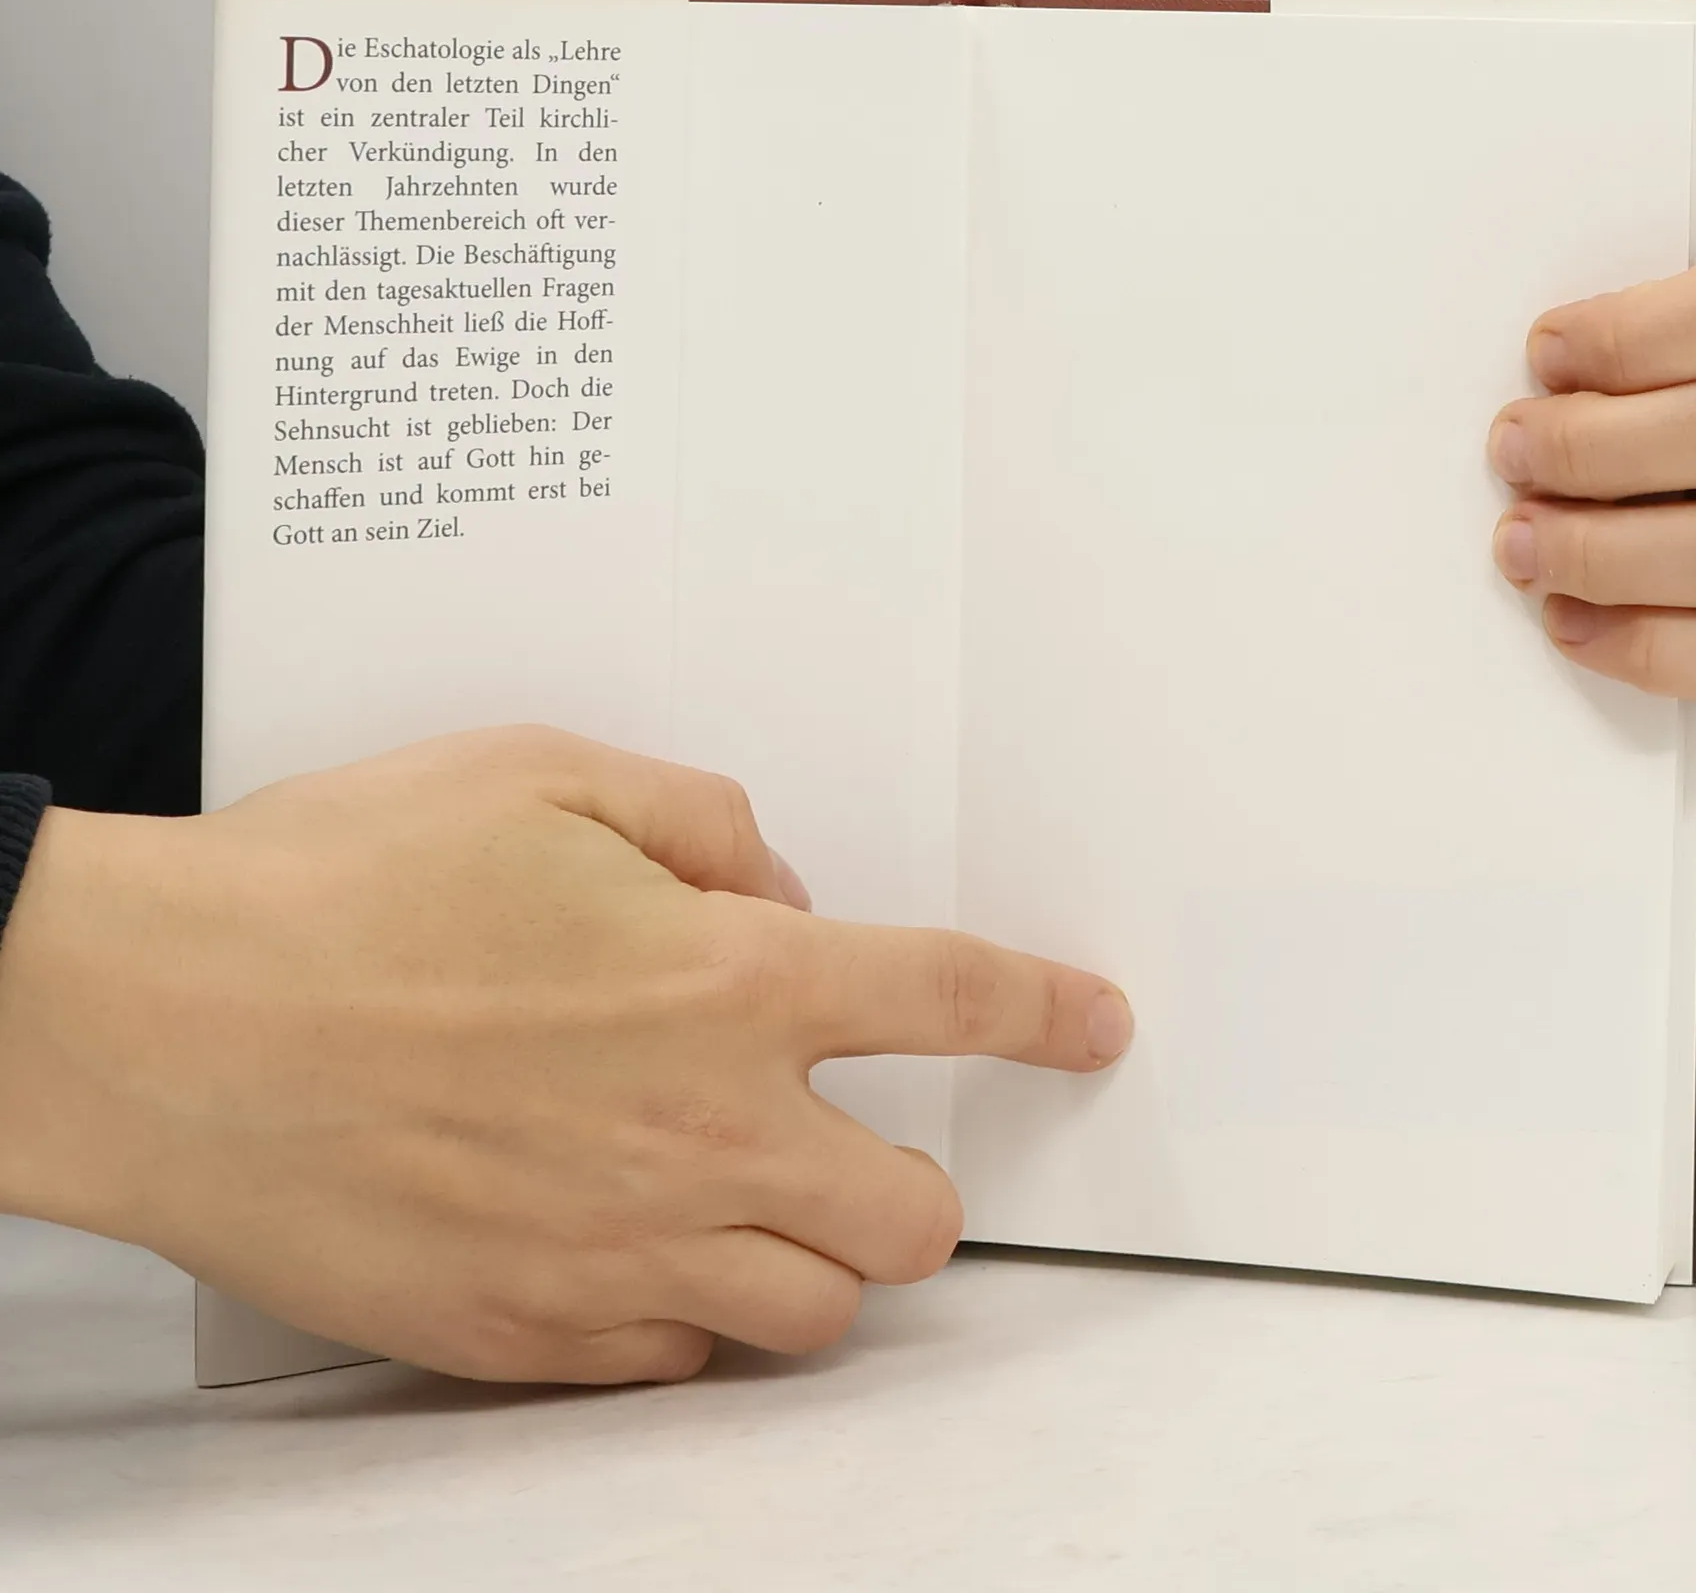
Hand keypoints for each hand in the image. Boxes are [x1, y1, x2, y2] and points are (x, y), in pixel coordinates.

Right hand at [0, 727, 1130, 1383]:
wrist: (164, 1024)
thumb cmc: (340, 888)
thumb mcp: (541, 775)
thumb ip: (699, 822)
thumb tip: (772, 886)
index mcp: (721, 986)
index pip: (950, 998)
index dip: (1045, 1012)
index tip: (1090, 1025)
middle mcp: (697, 1134)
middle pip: (914, 1216)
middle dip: (919, 1180)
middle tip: (859, 1135)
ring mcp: (616, 1253)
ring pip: (811, 1311)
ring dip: (813, 1255)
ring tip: (741, 1191)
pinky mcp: (526, 1333)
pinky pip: (676, 1360)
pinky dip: (688, 1310)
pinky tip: (630, 1242)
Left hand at [1488, 0, 1695, 735]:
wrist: (1548, 532)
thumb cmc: (1563, 384)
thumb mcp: (1574, 253)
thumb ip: (1648, 118)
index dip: (1644, 326)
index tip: (1533, 347)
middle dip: (1605, 443)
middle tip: (1499, 452)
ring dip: (1615, 543)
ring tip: (1511, 545)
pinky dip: (1646, 643)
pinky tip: (1560, 623)